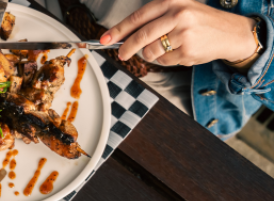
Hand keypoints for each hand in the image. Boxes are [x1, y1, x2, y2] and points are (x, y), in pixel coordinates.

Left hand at [100, 0, 258, 66]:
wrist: (230, 32)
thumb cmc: (200, 23)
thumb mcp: (178, 11)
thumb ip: (153, 21)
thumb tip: (123, 37)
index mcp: (172, 1)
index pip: (138, 17)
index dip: (118, 30)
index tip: (104, 39)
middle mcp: (178, 14)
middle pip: (141, 36)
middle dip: (127, 48)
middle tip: (122, 54)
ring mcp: (183, 32)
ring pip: (150, 52)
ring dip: (151, 55)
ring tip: (166, 48)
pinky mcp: (188, 49)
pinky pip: (164, 61)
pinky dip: (167, 60)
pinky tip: (181, 52)